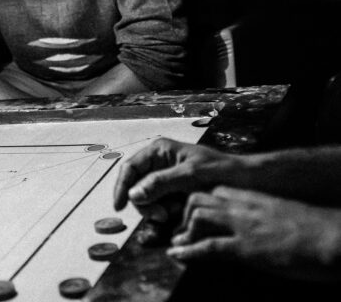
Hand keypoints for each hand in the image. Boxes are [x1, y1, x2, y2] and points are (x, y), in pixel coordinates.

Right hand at [113, 138, 241, 210]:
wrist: (249, 182)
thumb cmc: (222, 171)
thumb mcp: (190, 175)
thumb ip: (161, 183)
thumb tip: (134, 194)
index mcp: (159, 151)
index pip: (130, 168)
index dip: (122, 187)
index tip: (120, 207)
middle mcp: (159, 163)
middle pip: (136, 186)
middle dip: (145, 203)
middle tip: (162, 217)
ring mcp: (167, 179)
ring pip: (147, 198)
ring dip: (156, 209)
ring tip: (174, 215)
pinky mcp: (175, 193)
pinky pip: (160, 204)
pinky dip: (165, 212)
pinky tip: (178, 214)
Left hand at [168, 186, 340, 280]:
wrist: (333, 236)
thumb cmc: (314, 228)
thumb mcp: (282, 214)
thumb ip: (263, 215)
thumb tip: (255, 226)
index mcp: (253, 196)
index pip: (215, 191)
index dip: (199, 202)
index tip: (191, 215)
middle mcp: (243, 205)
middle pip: (199, 198)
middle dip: (184, 214)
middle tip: (181, 230)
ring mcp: (242, 225)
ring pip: (198, 216)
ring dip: (183, 231)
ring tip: (177, 244)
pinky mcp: (246, 247)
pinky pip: (208, 246)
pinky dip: (188, 251)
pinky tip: (177, 255)